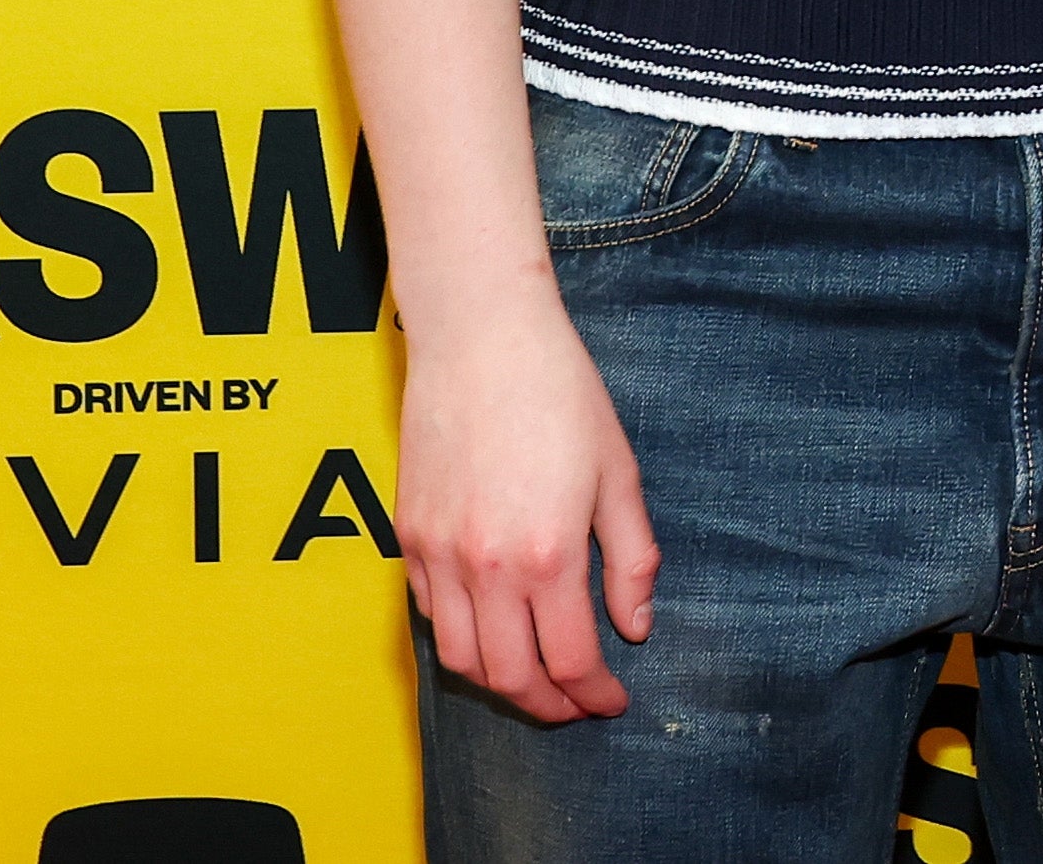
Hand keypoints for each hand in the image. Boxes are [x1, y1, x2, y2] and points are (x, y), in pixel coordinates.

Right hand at [400, 297, 657, 723]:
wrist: (481, 338)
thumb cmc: (561, 394)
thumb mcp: (618, 473)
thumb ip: (631, 558)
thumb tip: (635, 626)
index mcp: (547, 554)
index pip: (569, 660)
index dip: (594, 695)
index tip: (612, 701)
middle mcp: (485, 567)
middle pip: (508, 677)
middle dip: (548, 705)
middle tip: (577, 704)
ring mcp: (438, 554)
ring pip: (460, 658)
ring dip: (499, 682)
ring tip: (535, 678)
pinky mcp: (408, 535)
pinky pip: (430, 614)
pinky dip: (461, 638)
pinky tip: (493, 627)